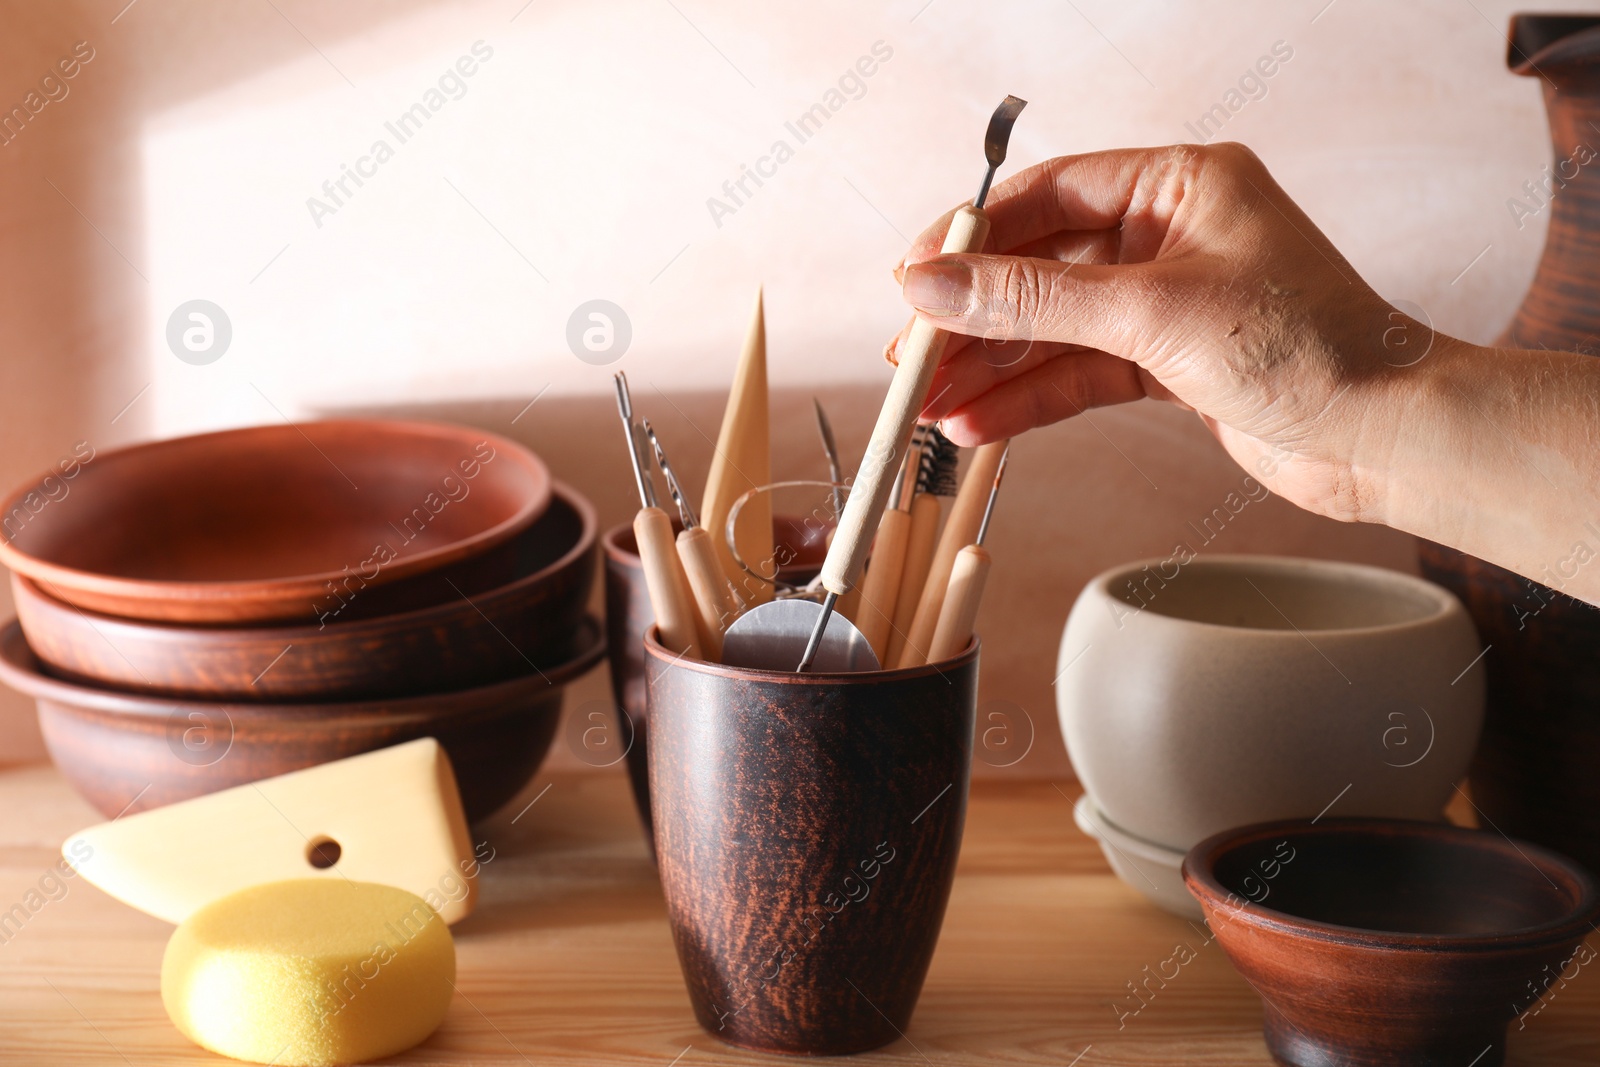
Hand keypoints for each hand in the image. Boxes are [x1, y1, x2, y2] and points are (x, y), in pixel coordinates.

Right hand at [889, 142, 1422, 523]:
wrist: (1384, 438)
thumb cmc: (1308, 349)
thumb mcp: (1150, 313)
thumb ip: (1033, 300)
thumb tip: (934, 284)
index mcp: (1179, 184)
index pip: (1047, 196)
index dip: (971, 239)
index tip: (911, 278)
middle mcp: (1169, 234)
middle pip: (1039, 267)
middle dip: (973, 318)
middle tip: (912, 357)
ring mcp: (1166, 300)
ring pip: (1053, 328)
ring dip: (992, 368)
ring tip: (933, 407)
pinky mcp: (1167, 362)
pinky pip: (1078, 372)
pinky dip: (1030, 398)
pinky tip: (981, 424)